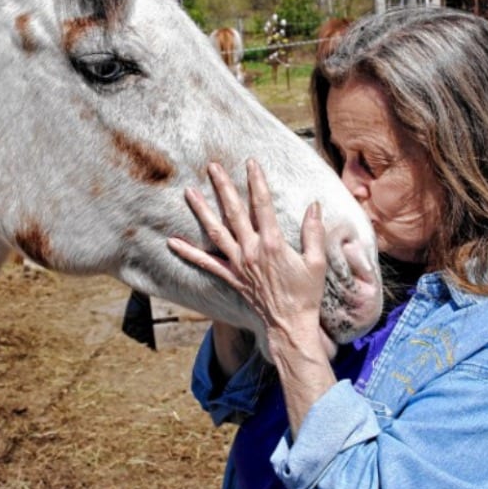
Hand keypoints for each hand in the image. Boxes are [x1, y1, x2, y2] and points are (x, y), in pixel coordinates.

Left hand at [167, 159, 332, 361]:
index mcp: (273, 243)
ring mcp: (238, 264)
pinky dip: (188, 252)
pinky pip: (205, 263)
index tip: (250, 163)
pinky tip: (172, 242)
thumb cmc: (305, 294)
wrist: (288, 326)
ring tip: (189, 191)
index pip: (262, 205)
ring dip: (202, 210)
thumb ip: (313, 232)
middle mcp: (251, 250)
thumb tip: (314, 206)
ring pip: (215, 231)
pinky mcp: (230, 277)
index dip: (256, 182)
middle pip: (234, 212)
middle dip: (223, 187)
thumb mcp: (316, 262)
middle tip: (212, 166)